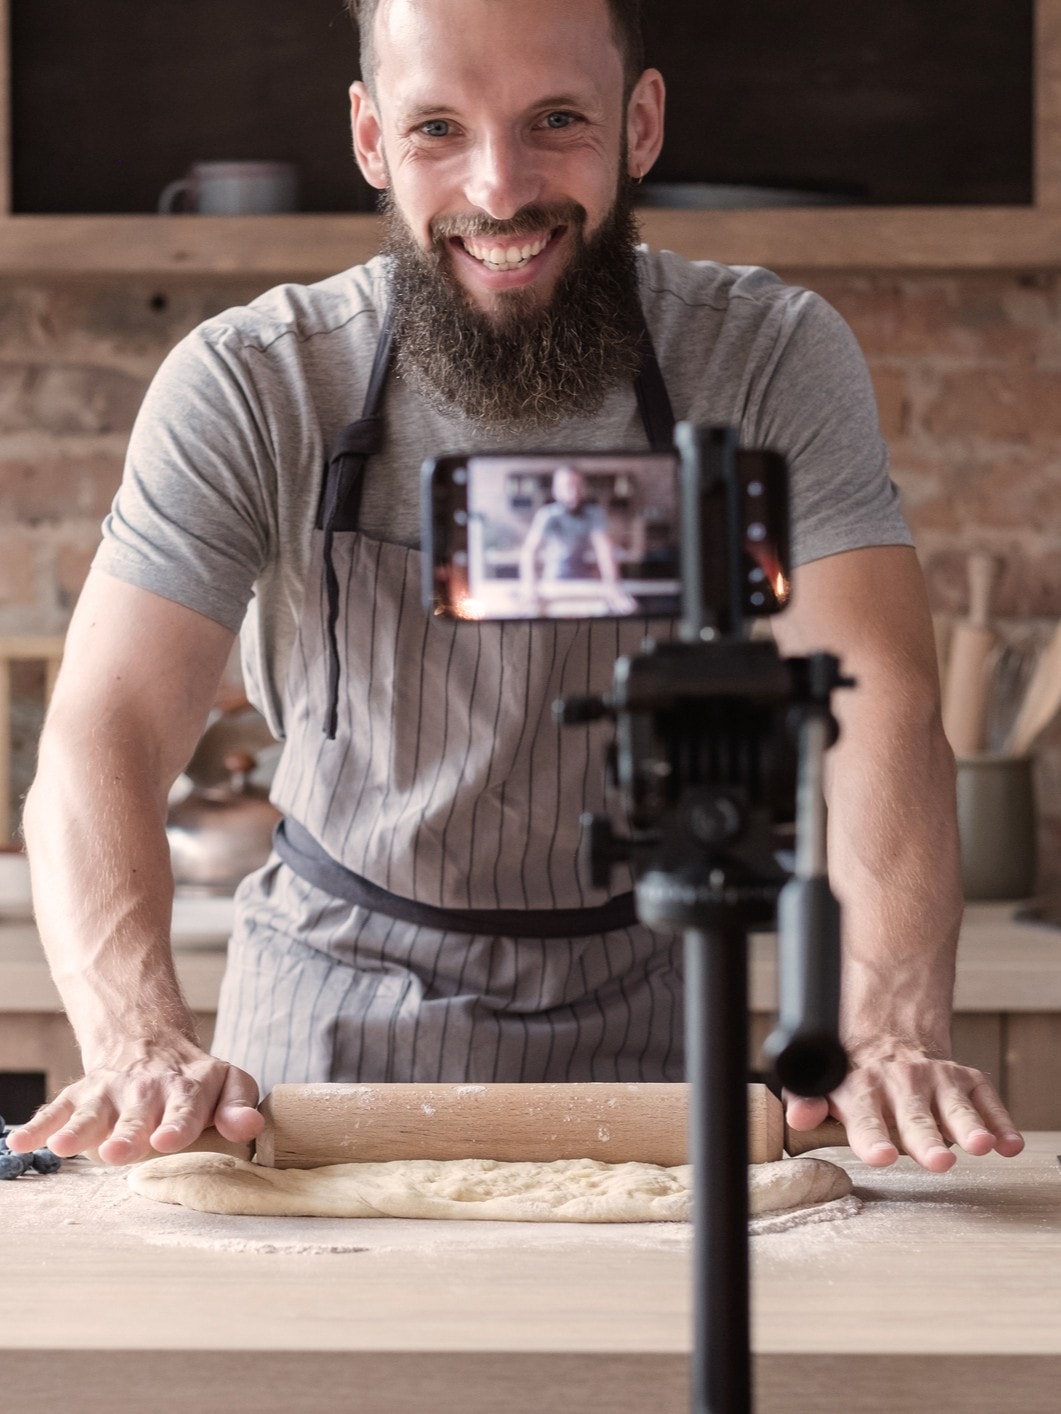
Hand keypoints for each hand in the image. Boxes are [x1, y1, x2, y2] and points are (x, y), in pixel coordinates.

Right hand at [4, 1037, 263, 1165]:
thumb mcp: (229, 1084)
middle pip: (136, 1116)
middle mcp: (147, 1090)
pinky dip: (39, 1126)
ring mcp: (111, 1092)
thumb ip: (239, 1108)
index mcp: (188, 1089)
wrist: (152, 1044)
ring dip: (78, 1130)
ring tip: (63, 1147)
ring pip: (93, 1113)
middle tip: (115, 1153)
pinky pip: (57, 1109)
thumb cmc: (196, 1080)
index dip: (178, 1125)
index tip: (167, 1141)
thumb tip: (250, 1128)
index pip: (186, 1108)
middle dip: (126, 1135)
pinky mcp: (82, 1095)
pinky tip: (20, 1143)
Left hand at [784, 1042, 1024, 1171]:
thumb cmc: (854, 1070)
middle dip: (926, 1140)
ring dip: (969, 1126)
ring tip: (981, 1145)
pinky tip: (1008, 1143)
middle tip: (938, 1161)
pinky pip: (987, 1101)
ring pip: (955, 1107)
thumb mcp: (824, 1081)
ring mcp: (937, 1080)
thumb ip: (808, 1102)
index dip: (872, 1137)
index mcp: (862, 1088)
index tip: (881, 1156)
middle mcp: (901, 1083)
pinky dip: (1001, 1121)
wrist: (890, 1029)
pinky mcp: (966, 1080)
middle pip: (914, 1117)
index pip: (865, 1116)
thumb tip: (799, 1119)